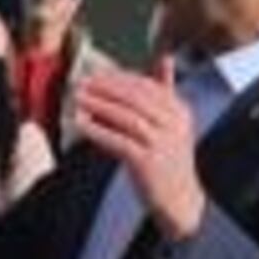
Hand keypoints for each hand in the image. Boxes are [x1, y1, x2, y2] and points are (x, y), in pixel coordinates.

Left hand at [68, 61, 205, 240]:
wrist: (181, 201)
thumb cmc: (170, 160)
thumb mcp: (173, 123)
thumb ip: (166, 91)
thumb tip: (165, 57)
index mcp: (179, 111)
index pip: (146, 86)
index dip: (118, 78)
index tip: (95, 74)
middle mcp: (174, 124)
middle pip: (135, 98)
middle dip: (105, 88)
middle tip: (81, 83)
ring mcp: (162, 143)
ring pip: (127, 117)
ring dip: (99, 105)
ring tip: (77, 99)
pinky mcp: (148, 163)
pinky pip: (119, 141)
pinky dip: (98, 130)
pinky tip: (81, 124)